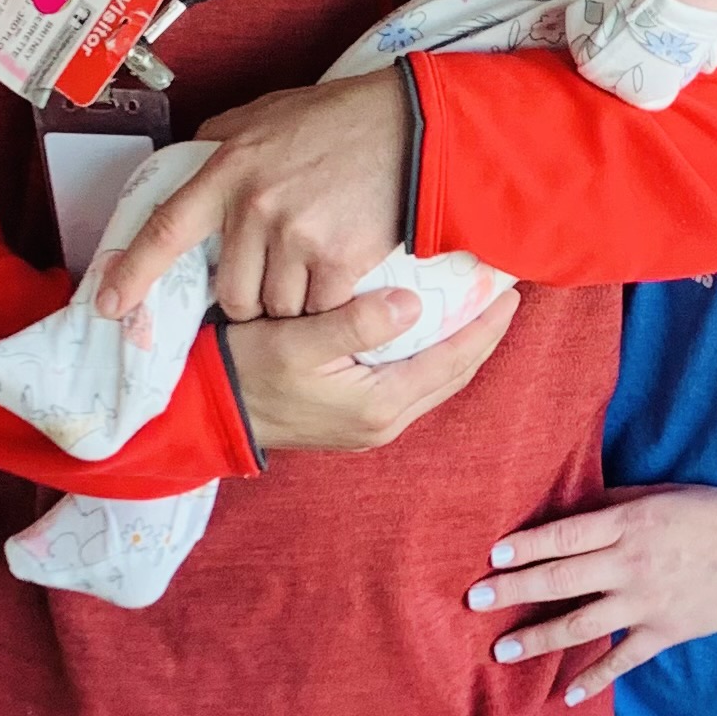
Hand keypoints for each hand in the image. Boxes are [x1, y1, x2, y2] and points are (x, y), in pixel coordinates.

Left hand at [100, 72, 409, 323]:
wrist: (413, 129)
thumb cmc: (342, 118)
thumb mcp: (268, 113)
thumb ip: (223, 137)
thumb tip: (190, 157)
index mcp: (229, 169)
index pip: (167, 229)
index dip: (133, 273)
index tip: (109, 304)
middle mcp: (255, 206)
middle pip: (233, 293)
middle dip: (251, 297)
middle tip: (278, 275)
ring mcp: (296, 236)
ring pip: (276, 307)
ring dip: (294, 301)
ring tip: (317, 265)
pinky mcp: (338, 260)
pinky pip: (319, 309)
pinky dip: (329, 303)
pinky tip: (344, 272)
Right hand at [229, 284, 518, 451]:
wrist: (206, 410)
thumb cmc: (246, 369)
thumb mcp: (297, 341)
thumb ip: (356, 323)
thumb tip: (414, 304)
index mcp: (379, 405)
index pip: (453, 362)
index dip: (485, 326)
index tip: (509, 291)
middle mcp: (383, 422)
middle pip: (454, 375)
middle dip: (482, 335)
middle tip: (504, 294)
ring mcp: (370, 424)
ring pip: (435, 381)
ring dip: (460, 346)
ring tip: (477, 307)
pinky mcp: (356, 418)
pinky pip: (412, 383)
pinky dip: (432, 355)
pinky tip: (432, 328)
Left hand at [466, 484, 716, 703]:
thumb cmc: (713, 512)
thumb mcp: (660, 495)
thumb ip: (614, 506)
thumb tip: (568, 511)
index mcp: (628, 524)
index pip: (563, 536)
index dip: (525, 547)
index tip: (491, 556)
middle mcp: (631, 564)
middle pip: (560, 580)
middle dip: (514, 591)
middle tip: (475, 601)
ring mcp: (647, 602)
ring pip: (581, 624)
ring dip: (539, 639)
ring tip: (502, 650)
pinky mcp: (666, 631)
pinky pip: (623, 659)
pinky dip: (595, 678)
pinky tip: (567, 695)